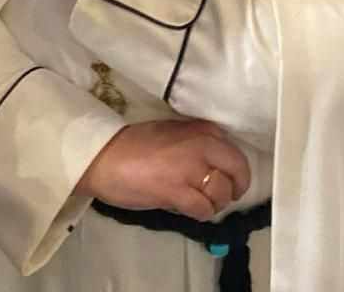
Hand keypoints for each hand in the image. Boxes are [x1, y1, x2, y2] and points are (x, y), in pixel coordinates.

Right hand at [77, 118, 251, 221]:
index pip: (236, 154)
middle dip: (234, 190)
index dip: (239, 173)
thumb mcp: (172, 131)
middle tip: (224, 197)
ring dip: (216, 204)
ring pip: (221, 194)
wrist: (103, 157)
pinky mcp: (176, 191)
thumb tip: (217, 150)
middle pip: (236, 173)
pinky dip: (201, 213)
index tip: (233, 182)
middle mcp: (200, 147)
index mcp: (200, 131)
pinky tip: (192, 211)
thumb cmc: (134, 144)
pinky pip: (202, 209)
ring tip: (203, 205)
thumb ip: (197, 138)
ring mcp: (189, 169)